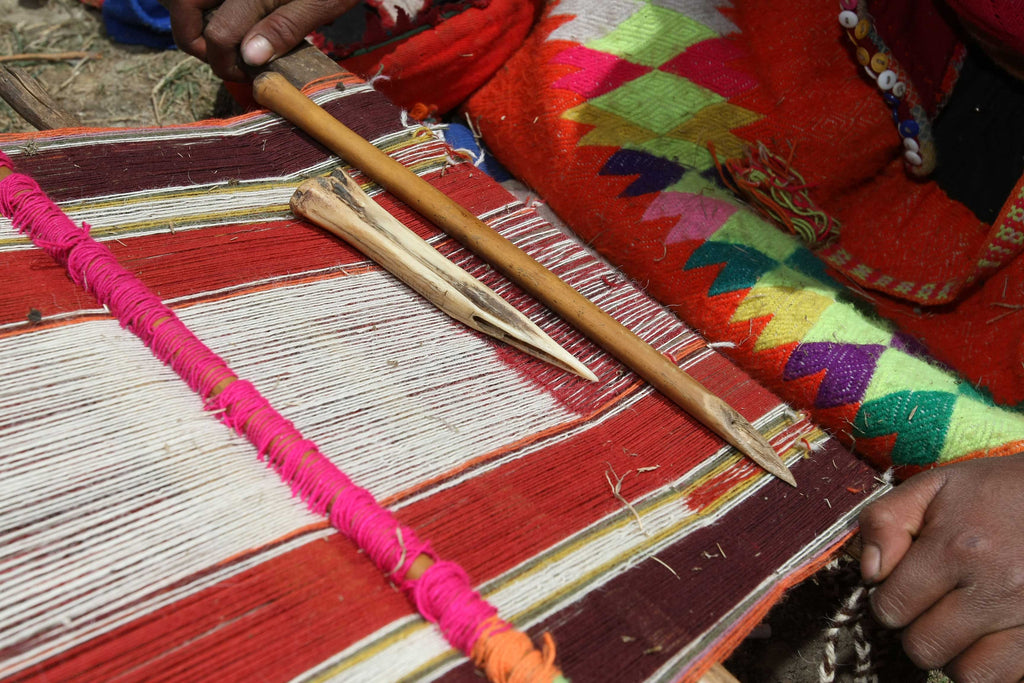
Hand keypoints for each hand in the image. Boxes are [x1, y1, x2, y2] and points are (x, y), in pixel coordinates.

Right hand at [160, 0, 359, 79]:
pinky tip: (219, 10)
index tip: (245, 74)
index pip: (217, 35)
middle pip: (181, 5)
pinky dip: (197, 3)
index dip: (224, 64)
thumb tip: (250, 57)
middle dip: (192, 37)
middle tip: (221, 54)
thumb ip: (285, 28)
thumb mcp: (320, 3)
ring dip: (188, 13)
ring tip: (218, 31)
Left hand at [859, 454, 1023, 681]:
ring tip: (960, 624)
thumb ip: (884, 521)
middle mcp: (995, 588)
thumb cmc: (991, 492)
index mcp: (956, 549)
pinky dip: (991, 666)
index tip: (903, 587)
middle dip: (917, 631)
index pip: (891, 609)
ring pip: (968, 674)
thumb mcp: (930, 487)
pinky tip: (988, 637)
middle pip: (924, 648)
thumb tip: (870, 573)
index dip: (888, 602)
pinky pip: (1007, 679)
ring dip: (955, 655)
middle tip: (932, 606)